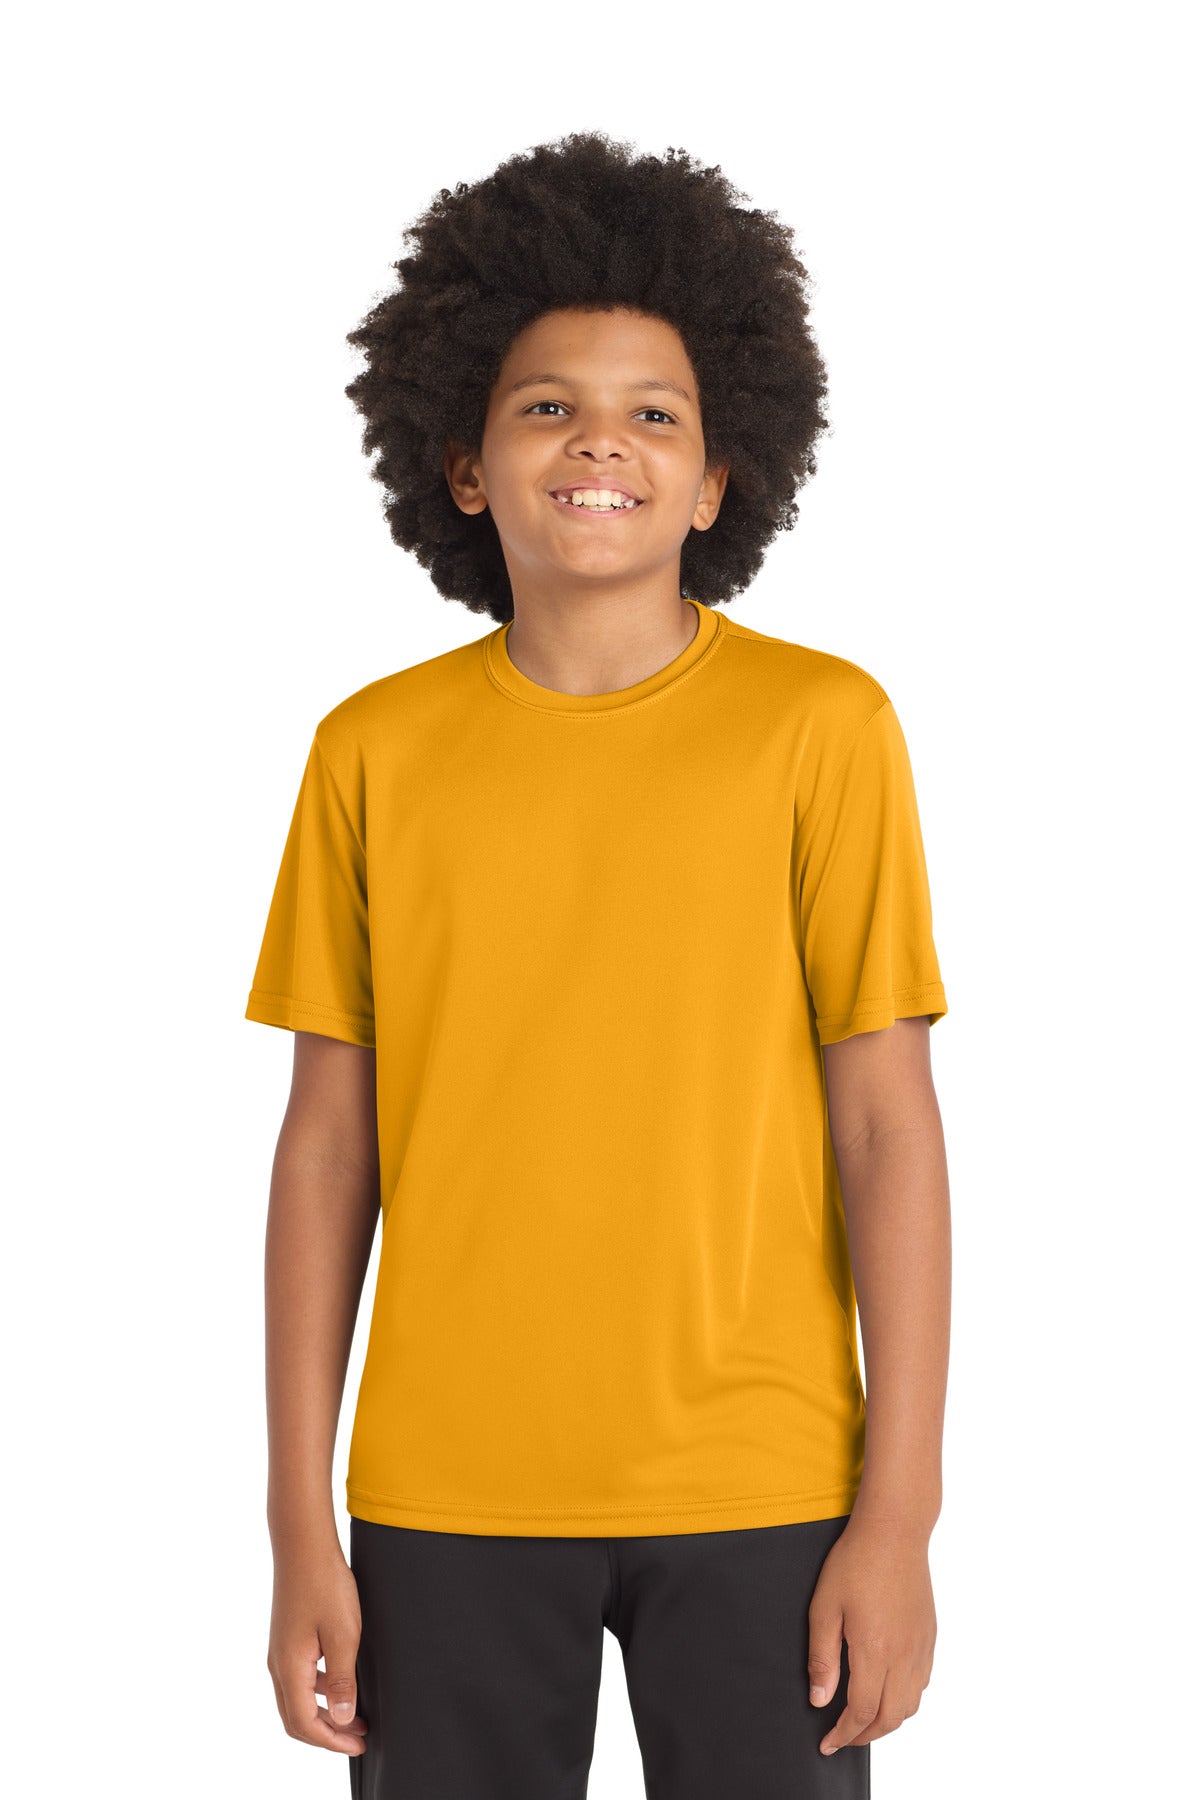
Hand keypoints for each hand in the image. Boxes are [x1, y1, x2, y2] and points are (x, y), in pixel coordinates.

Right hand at [267, 1536, 367, 1756]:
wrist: (303, 1545)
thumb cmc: (325, 1584)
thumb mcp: (344, 1634)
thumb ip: (343, 1680)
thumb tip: (344, 1720)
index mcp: (289, 1668)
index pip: (305, 1724)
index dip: (332, 1741)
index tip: (359, 1744)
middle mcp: (278, 1664)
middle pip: (295, 1718)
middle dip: (327, 1733)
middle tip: (359, 1738)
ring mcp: (280, 1651)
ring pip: (296, 1699)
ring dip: (324, 1713)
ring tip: (356, 1715)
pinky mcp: (287, 1639)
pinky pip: (298, 1678)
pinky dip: (319, 1691)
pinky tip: (342, 1683)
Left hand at [807, 1513, 935, 1754]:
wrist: (895, 1531)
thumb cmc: (856, 1562)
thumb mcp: (825, 1607)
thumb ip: (822, 1658)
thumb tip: (820, 1700)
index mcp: (875, 1651)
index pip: (861, 1712)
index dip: (843, 1734)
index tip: (827, 1743)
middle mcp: (904, 1656)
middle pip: (890, 1718)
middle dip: (865, 1735)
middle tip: (843, 1737)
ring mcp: (921, 1647)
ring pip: (910, 1705)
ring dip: (887, 1721)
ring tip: (864, 1721)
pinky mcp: (930, 1636)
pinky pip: (922, 1683)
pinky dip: (906, 1700)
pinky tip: (888, 1691)